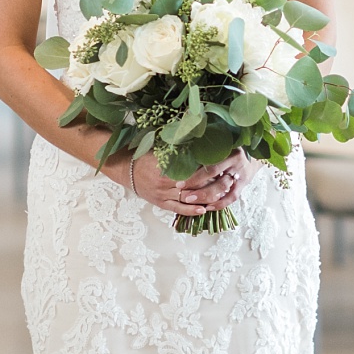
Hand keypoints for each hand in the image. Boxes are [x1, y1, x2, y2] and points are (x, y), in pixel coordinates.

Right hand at [106, 149, 256, 213]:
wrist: (126, 169)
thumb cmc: (146, 157)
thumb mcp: (162, 150)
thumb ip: (179, 150)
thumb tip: (201, 143)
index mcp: (166, 168)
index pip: (192, 172)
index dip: (208, 171)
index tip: (222, 167)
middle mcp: (165, 184)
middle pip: (193, 187)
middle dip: (211, 185)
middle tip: (228, 181)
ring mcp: (162, 195)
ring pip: (187, 199)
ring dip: (205, 199)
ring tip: (221, 196)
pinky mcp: (160, 203)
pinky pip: (177, 209)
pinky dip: (191, 211)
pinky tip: (204, 210)